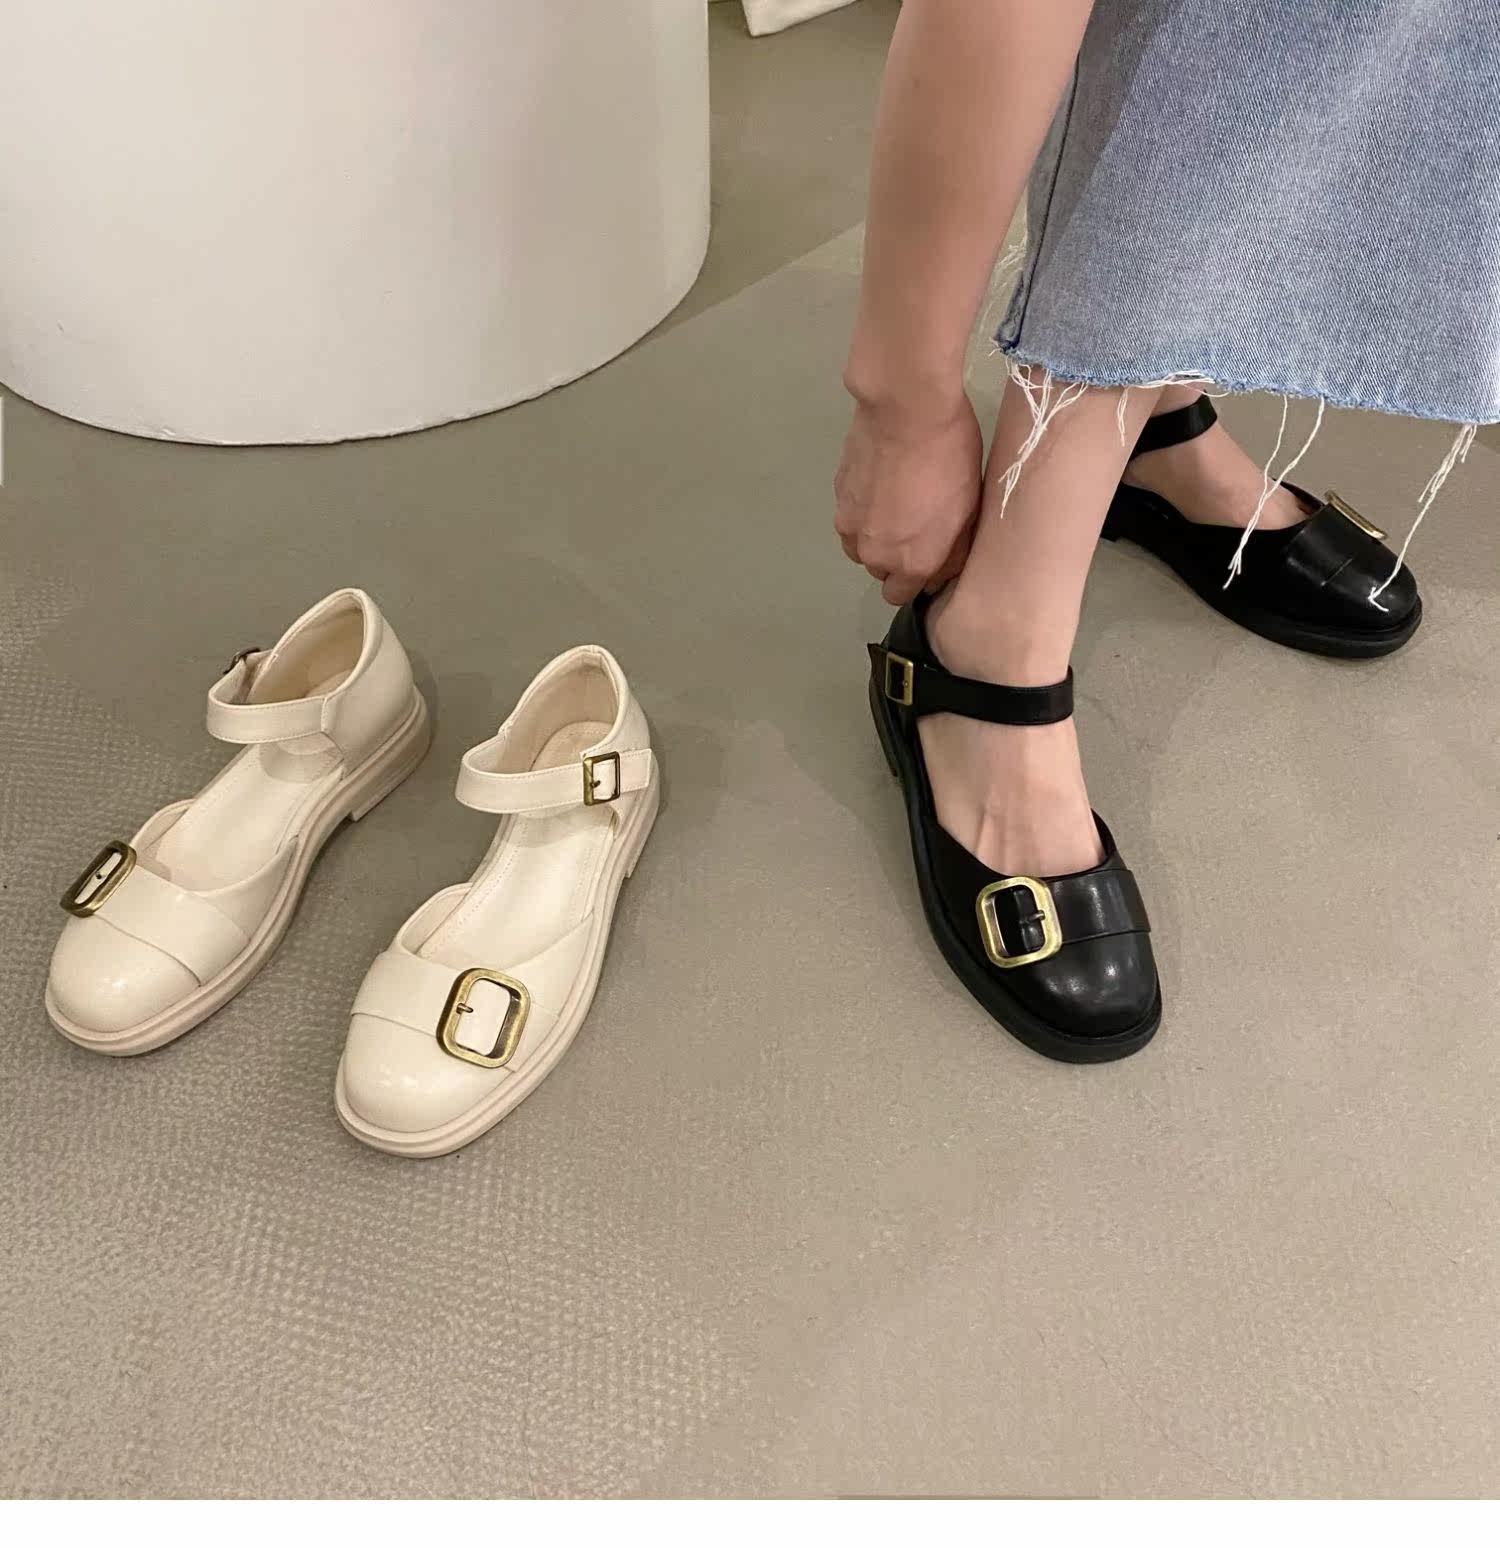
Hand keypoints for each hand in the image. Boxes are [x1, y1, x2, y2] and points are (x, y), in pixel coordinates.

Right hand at [833, 394, 982, 604]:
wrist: (906, 411)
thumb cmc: (950, 459)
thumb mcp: (969, 511)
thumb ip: (953, 553)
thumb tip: (941, 573)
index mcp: (910, 563)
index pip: (900, 596)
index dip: (917, 579)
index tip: (929, 555)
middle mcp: (874, 553)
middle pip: (879, 571)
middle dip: (895, 556)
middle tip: (916, 521)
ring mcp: (850, 525)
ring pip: (859, 546)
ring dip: (874, 535)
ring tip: (895, 501)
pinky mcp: (838, 497)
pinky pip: (850, 517)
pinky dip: (863, 508)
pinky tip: (881, 481)